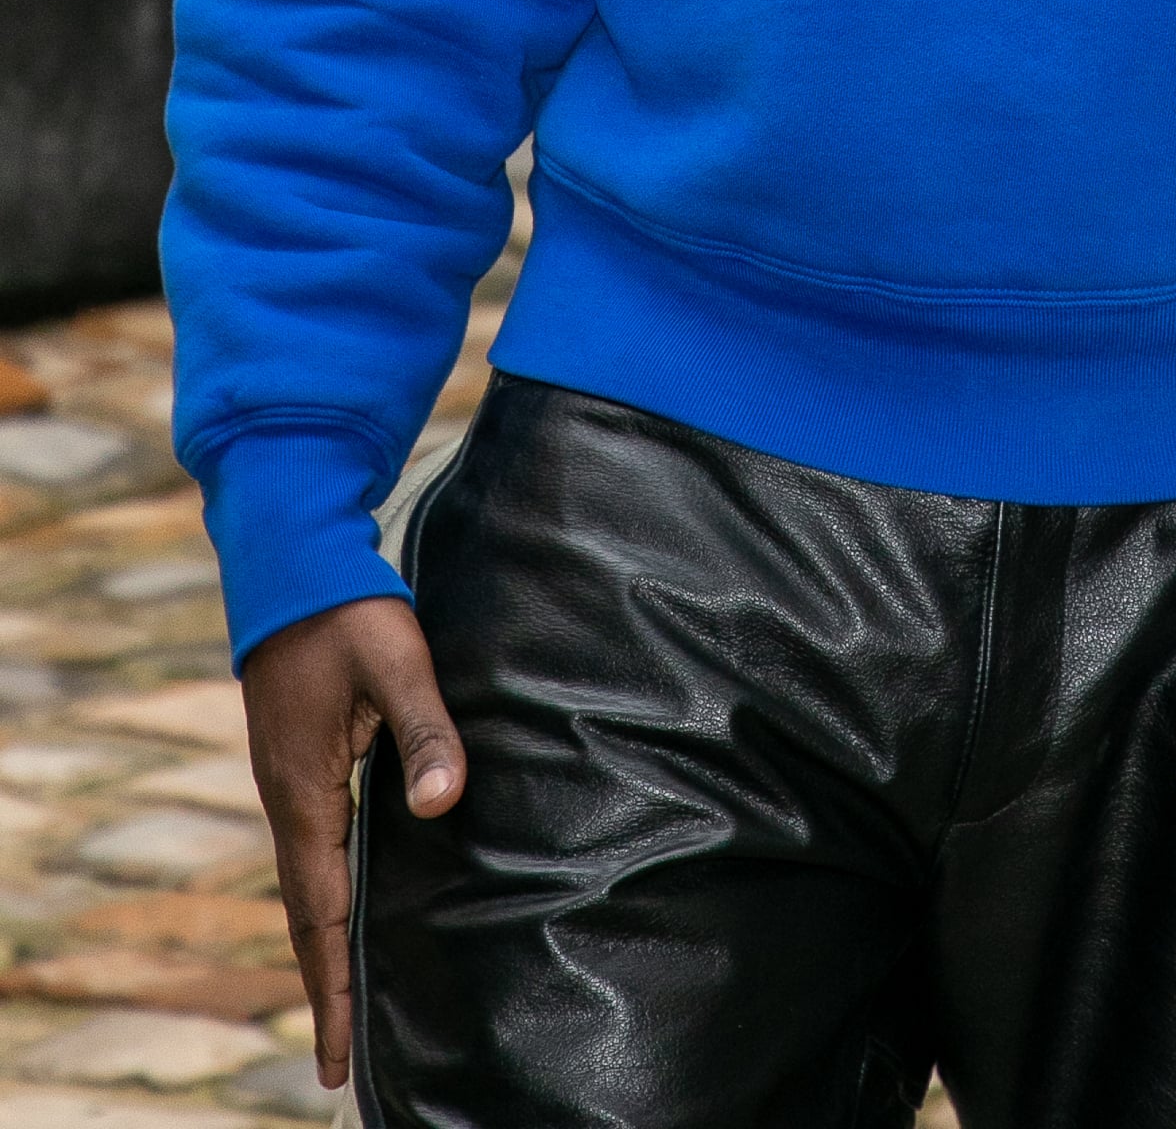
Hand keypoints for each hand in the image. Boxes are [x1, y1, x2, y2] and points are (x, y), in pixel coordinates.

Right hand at [241, 596, 466, 1089]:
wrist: (291, 557)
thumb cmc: (347, 608)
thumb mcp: (397, 661)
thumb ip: (426, 729)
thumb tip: (442, 804)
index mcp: (305, 789)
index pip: (322, 909)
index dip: (334, 982)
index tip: (338, 1053)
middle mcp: (289, 797)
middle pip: (307, 913)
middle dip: (325, 986)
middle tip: (338, 1063)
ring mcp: (289, 781)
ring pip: (309, 884)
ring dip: (325, 945)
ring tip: (343, 1005)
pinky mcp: (299, 762)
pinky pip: (313, 851)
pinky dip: (325, 898)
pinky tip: (345, 911)